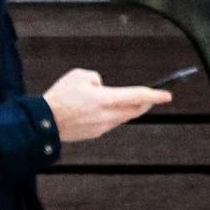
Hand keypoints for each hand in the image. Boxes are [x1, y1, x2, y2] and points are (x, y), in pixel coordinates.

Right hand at [44, 69, 170, 144]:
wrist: (43, 122)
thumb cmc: (58, 98)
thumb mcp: (78, 75)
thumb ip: (96, 78)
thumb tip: (101, 87)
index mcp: (106, 99)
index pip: (137, 96)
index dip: (154, 95)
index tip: (167, 96)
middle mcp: (107, 115)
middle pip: (135, 110)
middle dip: (144, 104)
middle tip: (149, 99)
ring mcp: (101, 126)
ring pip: (123, 117)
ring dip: (126, 109)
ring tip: (120, 102)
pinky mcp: (94, 134)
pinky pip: (110, 123)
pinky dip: (111, 116)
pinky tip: (99, 111)